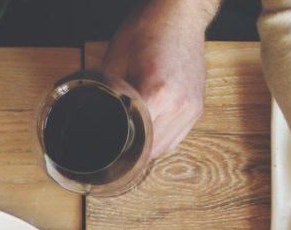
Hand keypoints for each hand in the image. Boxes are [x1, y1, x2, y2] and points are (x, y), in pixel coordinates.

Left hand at [103, 0, 210, 158]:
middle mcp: (179, 106)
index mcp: (158, 93)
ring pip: (165, 148)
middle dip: (131, 152)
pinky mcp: (197, 108)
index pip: (135, 140)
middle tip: (113, 147)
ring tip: (130, 140)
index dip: (118, 148)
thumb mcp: (115, 60)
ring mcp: (192, 109)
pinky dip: (161, 139)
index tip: (105, 149)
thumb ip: (107, 92)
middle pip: (151, 150)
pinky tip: (148, 132)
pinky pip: (177, 137)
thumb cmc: (148, 30)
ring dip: (147, 149)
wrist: (180, 16)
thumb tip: (94, 115)